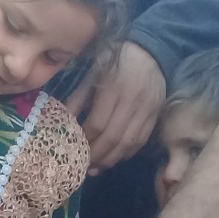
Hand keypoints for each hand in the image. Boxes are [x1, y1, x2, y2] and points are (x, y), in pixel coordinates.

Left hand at [79, 43, 167, 174]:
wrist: (150, 50)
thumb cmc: (115, 60)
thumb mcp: (92, 73)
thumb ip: (78, 98)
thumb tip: (62, 121)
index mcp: (114, 88)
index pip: (97, 123)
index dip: (85, 139)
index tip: (73, 149)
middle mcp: (132, 101)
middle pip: (113, 137)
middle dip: (96, 155)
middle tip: (83, 166)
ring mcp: (147, 110)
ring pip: (128, 143)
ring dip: (111, 159)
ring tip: (96, 168)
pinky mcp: (156, 115)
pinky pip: (140, 141)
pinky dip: (126, 153)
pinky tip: (114, 158)